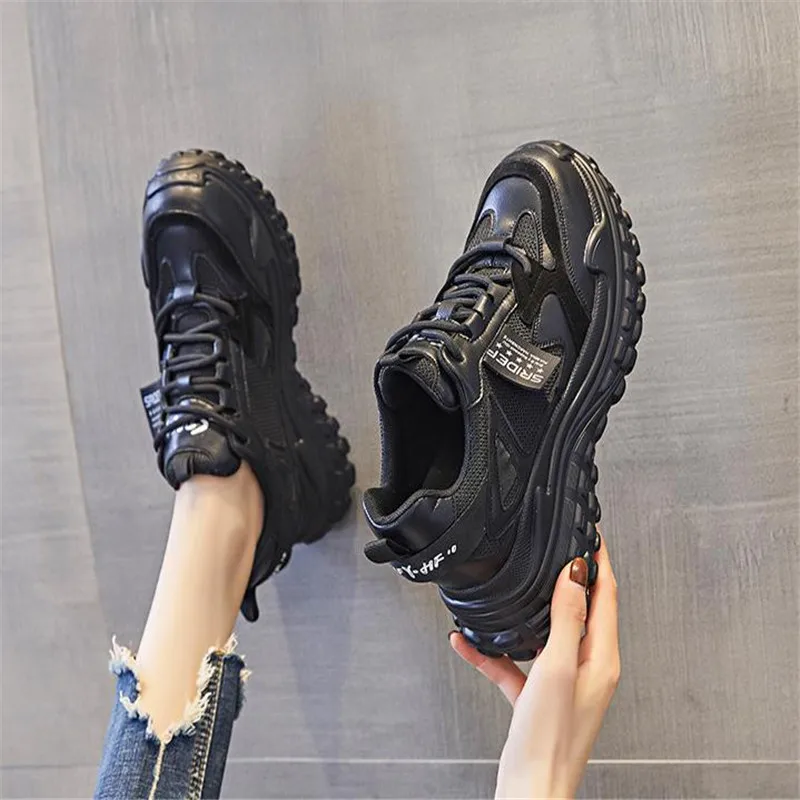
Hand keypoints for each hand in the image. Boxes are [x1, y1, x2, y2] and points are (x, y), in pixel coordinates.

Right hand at [450, 536, 619, 798]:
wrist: (532, 789)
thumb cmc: (550, 740)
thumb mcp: (557, 668)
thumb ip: (566, 619)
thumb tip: (575, 575)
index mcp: (601, 660)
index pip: (607, 597)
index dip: (601, 562)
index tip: (593, 535)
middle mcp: (587, 668)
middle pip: (580, 609)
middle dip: (570, 576)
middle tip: (560, 547)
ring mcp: (562, 682)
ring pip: (546, 632)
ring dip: (529, 609)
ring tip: (517, 584)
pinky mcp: (537, 697)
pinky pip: (515, 662)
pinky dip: (494, 650)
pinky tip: (467, 642)